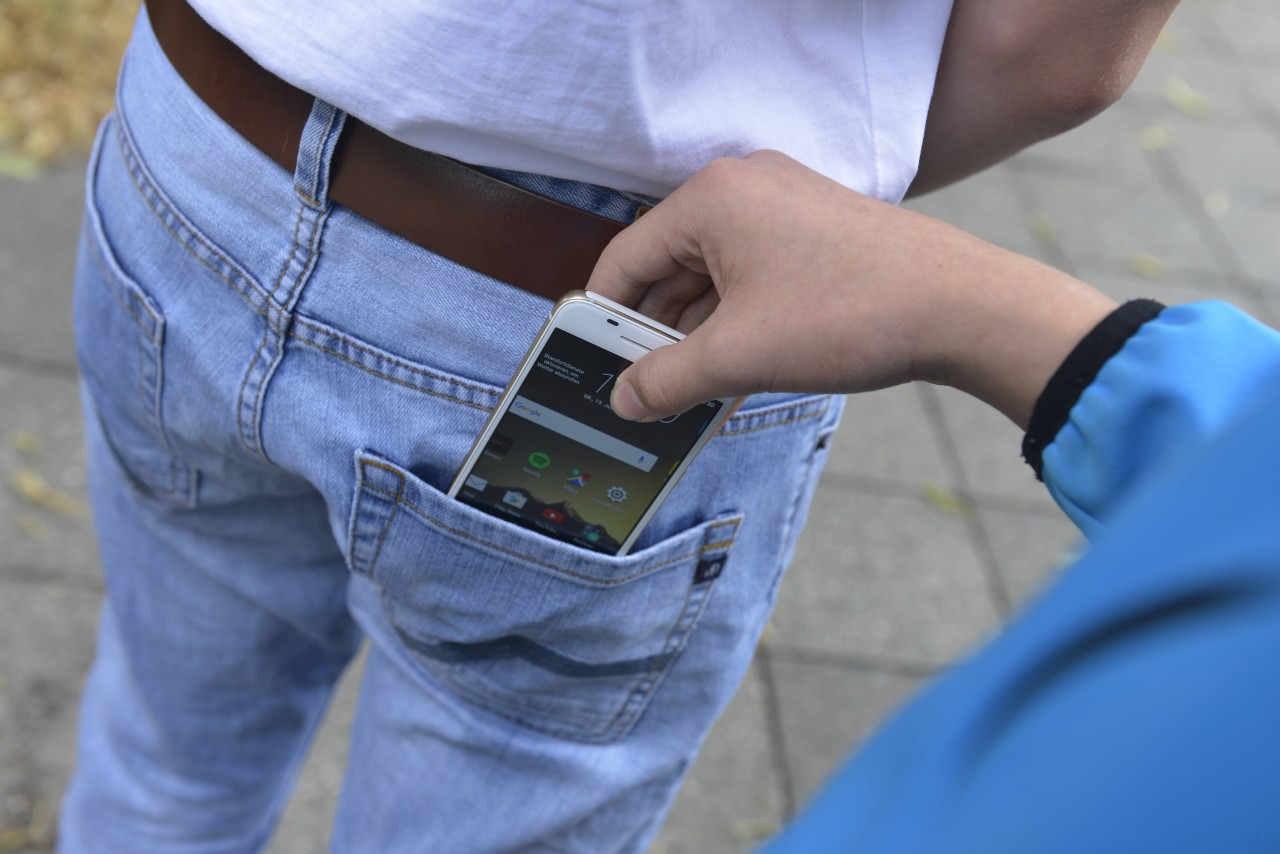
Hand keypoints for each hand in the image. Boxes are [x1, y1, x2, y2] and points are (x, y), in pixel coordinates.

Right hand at [586, 150, 1114, 426]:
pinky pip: (751, 273)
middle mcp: (743, 187)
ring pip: (711, 273)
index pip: (625, 257)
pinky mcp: (814, 230)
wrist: (963, 308)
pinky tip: (735, 366)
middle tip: (644, 389)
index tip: (594, 365)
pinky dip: (735, 318)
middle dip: (654, 330)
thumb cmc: (852, 314)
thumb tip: (625, 400)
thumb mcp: (739, 355)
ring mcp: (784, 205)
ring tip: (691, 390)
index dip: (603, 318)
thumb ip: (666, 379)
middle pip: (667, 264)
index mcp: (711, 198)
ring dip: (696, 331)